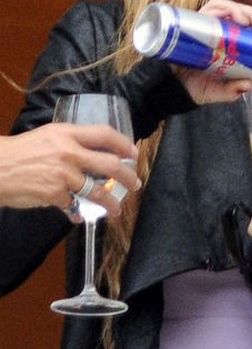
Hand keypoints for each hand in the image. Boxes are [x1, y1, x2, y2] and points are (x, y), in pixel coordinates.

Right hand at [0, 123, 140, 219]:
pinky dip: (77, 213)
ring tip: (115, 209)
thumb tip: (93, 154)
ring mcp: (63, 175)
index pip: (105, 134)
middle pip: (110, 164)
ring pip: (97, 191)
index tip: (133, 153)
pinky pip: (74, 206)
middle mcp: (68, 152)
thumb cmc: (19, 152)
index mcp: (66, 133)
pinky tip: (78, 216)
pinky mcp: (55, 195)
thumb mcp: (47, 136)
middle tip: (134, 184)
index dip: (124, 143)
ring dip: (110, 203)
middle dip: (128, 176)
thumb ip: (70, 142)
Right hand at [176, 0, 251, 103]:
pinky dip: (221, 9)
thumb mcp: (218, 92)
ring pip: (224, 6)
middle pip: (238, 12)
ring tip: (248, 22)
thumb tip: (248, 85)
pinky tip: (230, 17)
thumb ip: (231, 91)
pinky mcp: (190, 23)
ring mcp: (202, 25)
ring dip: (239, 9)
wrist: (169, 89)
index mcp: (225, 42)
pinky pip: (207, 9)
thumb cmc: (193, 87)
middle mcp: (215, 30)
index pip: (246, 26)